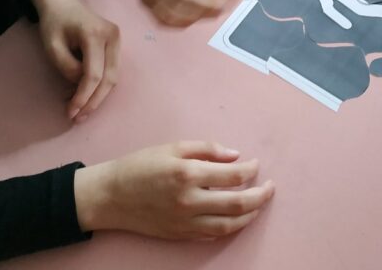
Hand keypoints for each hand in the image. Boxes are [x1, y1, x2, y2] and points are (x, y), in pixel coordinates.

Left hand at [33, 0, 119, 121]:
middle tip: (78, 118)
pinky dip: (100, 85)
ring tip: (81, 110)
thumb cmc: (54, 21)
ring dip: (98, 96)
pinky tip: (86, 95)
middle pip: (109, 79)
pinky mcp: (116, 43)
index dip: (83, 97)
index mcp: (95, 34)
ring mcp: (117, 39)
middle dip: (94, 101)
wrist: (62, 1)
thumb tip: (80, 84)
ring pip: (113, 77)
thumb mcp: (52, 45)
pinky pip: (111, 70)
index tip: (71, 112)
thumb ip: (66, 66)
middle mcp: (112, 37)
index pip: (93, 74)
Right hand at [73, 141, 274, 238]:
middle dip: (260, 195)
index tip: (256, 164)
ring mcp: (185, 221)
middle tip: (271, 187)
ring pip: (229, 224)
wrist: (110, 196)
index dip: (251, 170)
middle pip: (238, 203)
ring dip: (250, 215)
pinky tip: (238, 218)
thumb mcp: (173, 147)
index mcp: (188, 174)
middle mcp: (189, 200)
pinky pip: (213, 235)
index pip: (233, 175)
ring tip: (259, 204)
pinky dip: (230, 227)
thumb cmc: (140, 166)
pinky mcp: (180, 234)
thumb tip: (235, 155)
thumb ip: (207, 149)